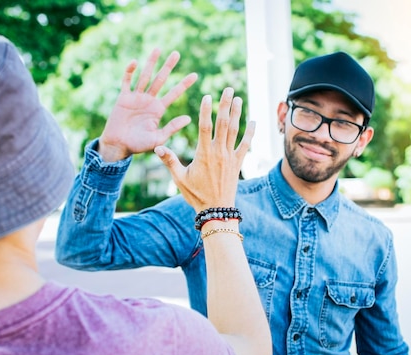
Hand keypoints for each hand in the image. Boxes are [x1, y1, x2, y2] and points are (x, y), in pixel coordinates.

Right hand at [98, 49, 197, 161]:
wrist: (118, 146)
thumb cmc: (138, 145)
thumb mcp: (158, 138)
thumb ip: (172, 127)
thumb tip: (188, 118)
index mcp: (158, 109)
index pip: (174, 94)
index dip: (184, 84)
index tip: (195, 75)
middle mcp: (149, 100)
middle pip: (161, 79)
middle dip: (168, 67)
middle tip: (177, 53)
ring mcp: (136, 97)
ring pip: (145, 76)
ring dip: (151, 63)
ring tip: (158, 49)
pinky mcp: (123, 98)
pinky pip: (127, 82)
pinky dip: (130, 72)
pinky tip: (135, 62)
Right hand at [154, 87, 255, 212]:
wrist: (216, 210)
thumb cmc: (195, 195)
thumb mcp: (179, 178)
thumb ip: (169, 161)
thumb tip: (156, 147)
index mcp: (203, 154)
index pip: (205, 127)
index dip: (206, 110)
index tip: (207, 95)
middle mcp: (218, 152)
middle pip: (223, 123)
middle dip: (226, 105)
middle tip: (228, 89)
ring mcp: (230, 157)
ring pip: (235, 131)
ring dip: (237, 114)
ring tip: (239, 98)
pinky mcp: (237, 163)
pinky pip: (245, 145)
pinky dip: (250, 133)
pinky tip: (253, 121)